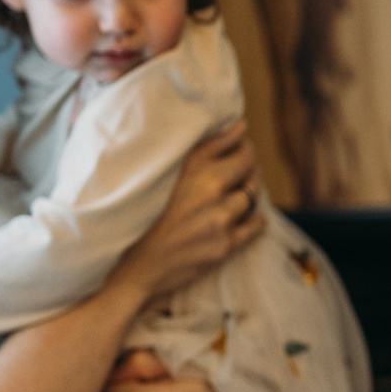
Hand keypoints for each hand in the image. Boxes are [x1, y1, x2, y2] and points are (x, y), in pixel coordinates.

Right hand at [110, 121, 262, 303]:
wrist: (134, 265)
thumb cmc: (144, 215)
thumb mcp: (164, 174)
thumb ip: (200, 151)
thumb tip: (239, 127)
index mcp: (190, 166)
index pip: (233, 142)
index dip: (241, 142)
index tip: (242, 141)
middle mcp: (207, 188)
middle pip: (247, 166)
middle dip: (248, 164)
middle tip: (243, 167)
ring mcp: (219, 218)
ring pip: (252, 195)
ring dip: (250, 192)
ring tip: (240, 192)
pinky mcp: (225, 244)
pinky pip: (256, 225)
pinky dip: (255, 218)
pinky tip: (247, 217)